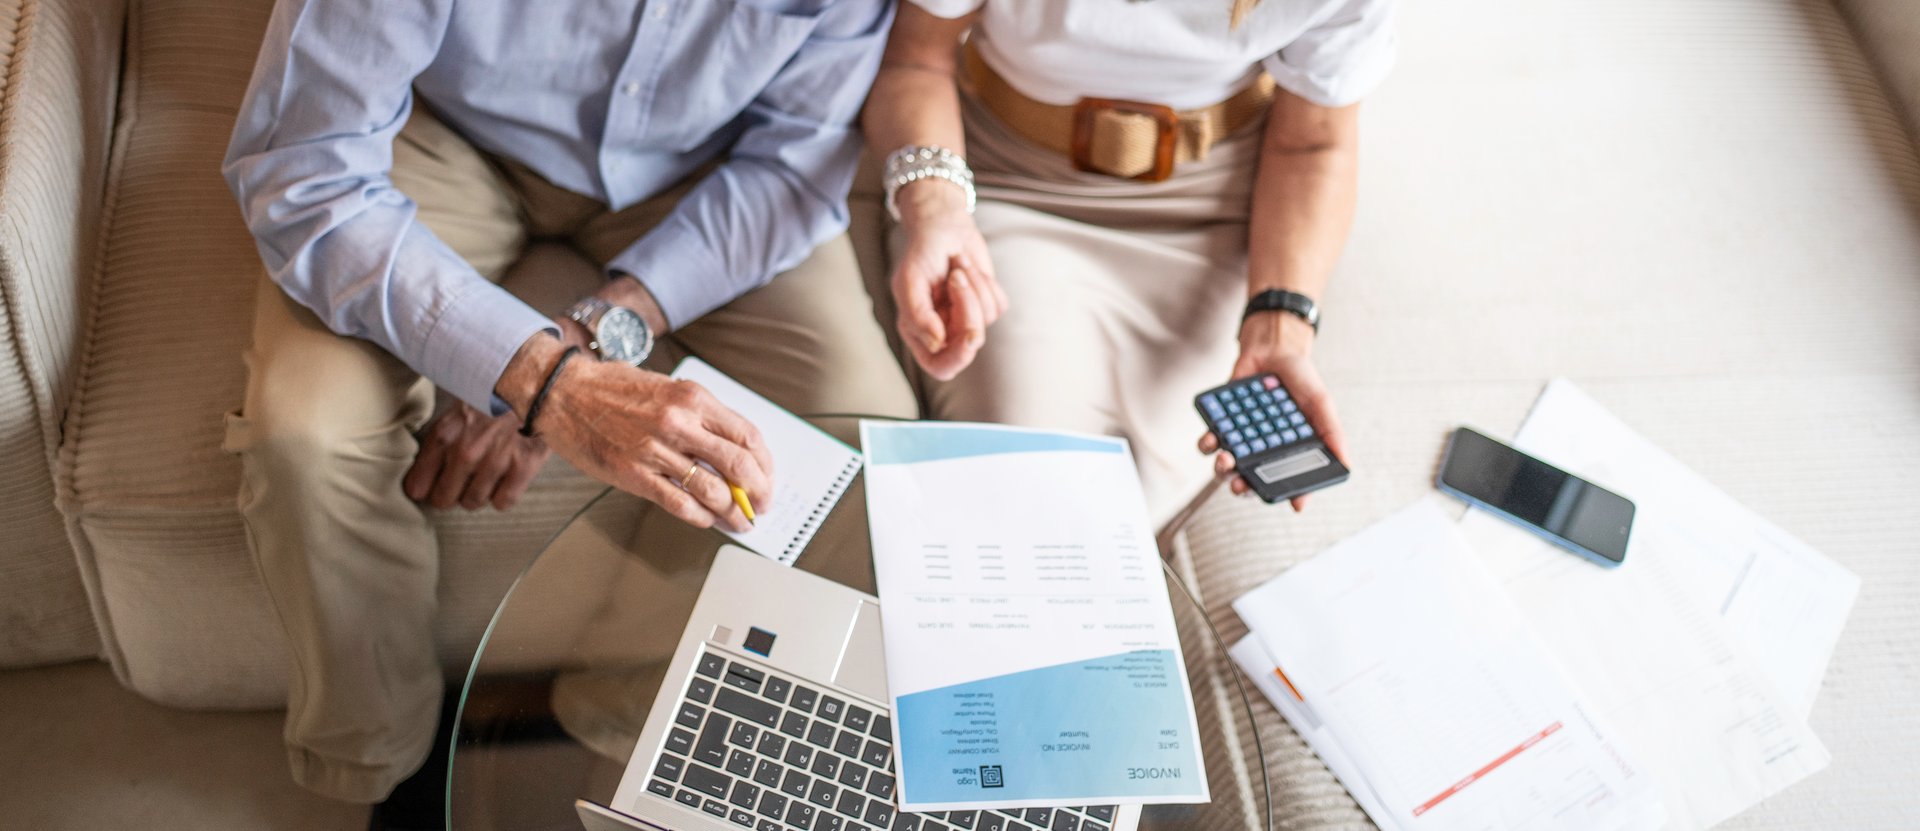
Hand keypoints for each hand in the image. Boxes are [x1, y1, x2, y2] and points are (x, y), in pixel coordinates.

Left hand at [405, 401, 551, 511]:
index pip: (417, 487)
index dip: (426, 488)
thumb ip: (438, 440)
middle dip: (451, 493)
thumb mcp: (455, 410)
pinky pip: (503, 502)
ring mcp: (495, 460)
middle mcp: (466, 451)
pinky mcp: (523, 465)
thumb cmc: (492, 396)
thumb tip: (422, 479)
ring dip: (478, 493)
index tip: (433, 485)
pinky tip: (506, 476)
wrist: (534, 381)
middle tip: (462, 481)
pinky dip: (504, 494)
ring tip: (487, 473)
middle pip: (443, 500)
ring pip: (473, 502)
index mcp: (443, 435)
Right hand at [504, 343, 772, 532]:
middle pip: (738, 465)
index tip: (767, 477)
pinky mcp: (633, 474)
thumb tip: (734, 450)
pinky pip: (679, 504)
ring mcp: (655, 451)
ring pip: (713, 491)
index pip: (747, 436)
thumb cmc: (614, 389)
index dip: (765, 464)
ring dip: (733, 512)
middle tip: (761, 505)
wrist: (563, 392)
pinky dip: (700, 516)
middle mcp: (679, 422)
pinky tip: (706, 519)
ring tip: (739, 521)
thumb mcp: (669, 388)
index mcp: (693, 398)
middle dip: (758, 492)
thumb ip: (702, 417)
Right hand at [891, 180, 1006, 379]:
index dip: (957, 358)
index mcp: (919, 333)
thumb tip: (938, 343)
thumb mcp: (909, 282)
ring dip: (974, 285)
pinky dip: (986, 281)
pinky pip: (999, 305)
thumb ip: (918, 316)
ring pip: (986, 320)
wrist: (943, 227)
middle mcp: (945, 331)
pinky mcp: (987, 304)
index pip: (941, 366)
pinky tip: (968, 267)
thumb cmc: (920, 254)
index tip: (967, 336)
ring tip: (957, 267)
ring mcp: (968, 319)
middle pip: (969, 343)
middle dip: (968, 310)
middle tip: (957, 278)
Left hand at [1198, 311, 1349, 511]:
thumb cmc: (1300, 379)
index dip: (1291, 494)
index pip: (1288, 479)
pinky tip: (1214, 438)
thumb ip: (1331, 433)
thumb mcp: (1321, 404)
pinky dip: (1208, 443)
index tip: (1294, 504)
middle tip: (1241, 486)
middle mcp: (1264, 449)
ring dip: (1222, 470)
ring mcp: (1243, 438)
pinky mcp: (1223, 424)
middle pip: (1252, 480)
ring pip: (1227, 467)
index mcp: (1289, 450)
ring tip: (1225, 460)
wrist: (1272, 348)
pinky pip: (1210, 442)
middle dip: (1244, 488)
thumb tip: (1346, 464)